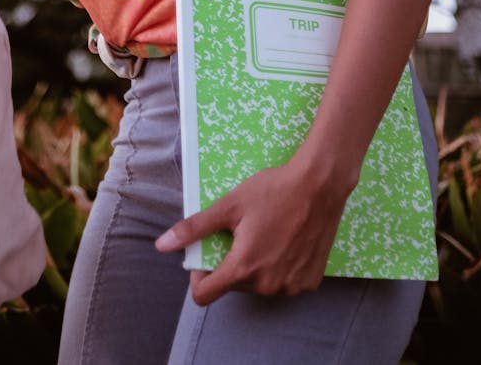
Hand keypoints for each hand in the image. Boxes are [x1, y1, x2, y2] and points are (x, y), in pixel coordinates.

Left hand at [155, 155, 350, 304]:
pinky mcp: (310, 282)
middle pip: (233, 284)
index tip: (206, 254)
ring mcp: (290, 286)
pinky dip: (279, 266)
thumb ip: (194, 228)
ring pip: (258, 283)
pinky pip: (283, 282)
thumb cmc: (272, 191)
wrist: (319, 185)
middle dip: (231, 262)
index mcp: (242, 268)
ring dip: (256, 265)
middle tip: (242, 232)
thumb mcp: (229, 206)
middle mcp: (266, 285)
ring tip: (266, 233)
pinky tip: (286, 241)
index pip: (204, 295)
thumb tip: (161, 245)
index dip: (198, 275)